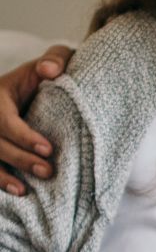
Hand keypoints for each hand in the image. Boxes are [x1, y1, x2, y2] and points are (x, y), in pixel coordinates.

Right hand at [0, 45, 72, 194]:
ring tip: (24, 191)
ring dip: (2, 176)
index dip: (24, 136)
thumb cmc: (45, 74)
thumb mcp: (51, 60)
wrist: (33, 85)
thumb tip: (50, 70)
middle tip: (47, 171)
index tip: (48, 148)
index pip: (4, 120)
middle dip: (20, 158)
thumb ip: (54, 59)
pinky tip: (13, 192)